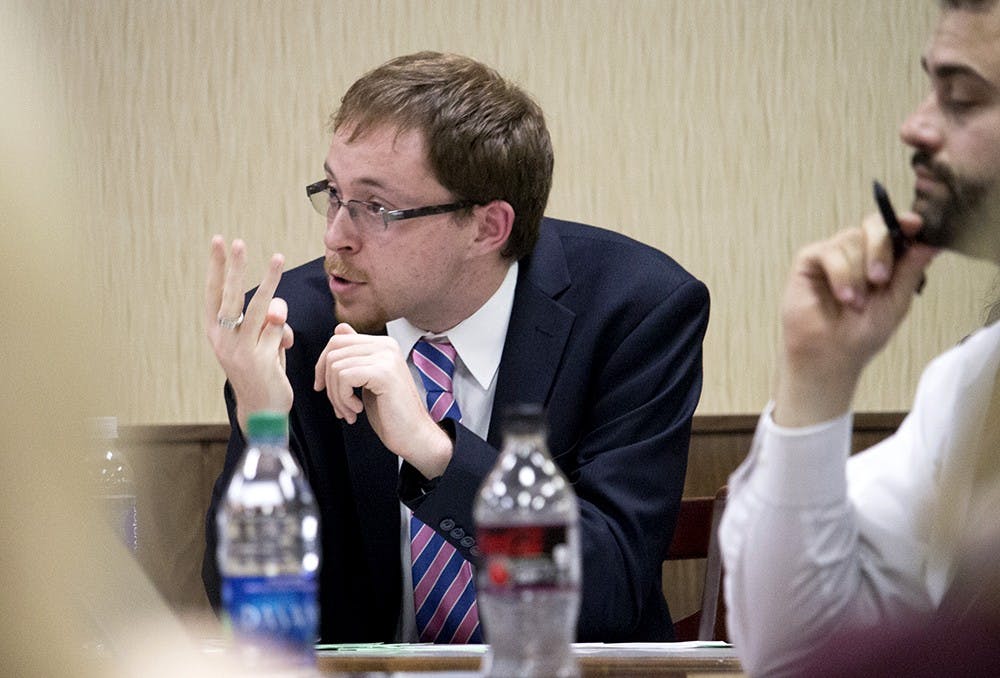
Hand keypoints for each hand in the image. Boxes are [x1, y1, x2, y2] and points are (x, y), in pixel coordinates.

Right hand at [205, 236, 293, 431]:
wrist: (262, 410)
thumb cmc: (260, 370)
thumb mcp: (259, 342)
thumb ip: (267, 323)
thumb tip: (278, 311)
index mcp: (216, 332)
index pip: (214, 294)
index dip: (216, 267)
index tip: (218, 242)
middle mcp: (223, 340)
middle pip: (231, 296)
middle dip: (235, 267)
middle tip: (238, 242)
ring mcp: (241, 350)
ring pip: (261, 307)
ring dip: (271, 280)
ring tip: (277, 257)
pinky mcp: (260, 360)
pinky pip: (279, 330)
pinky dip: (285, 334)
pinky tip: (281, 349)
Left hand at [314, 323, 452, 477]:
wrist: (414, 435)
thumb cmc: (391, 413)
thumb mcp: (367, 380)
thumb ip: (355, 355)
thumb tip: (339, 328)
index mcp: (383, 344)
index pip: (338, 339)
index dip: (323, 365)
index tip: (324, 388)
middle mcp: (386, 345)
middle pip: (333, 351)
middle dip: (327, 382)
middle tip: (340, 406)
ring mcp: (386, 356)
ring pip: (335, 366)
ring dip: (336, 396)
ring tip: (350, 411)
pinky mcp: (383, 372)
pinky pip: (344, 377)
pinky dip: (343, 398)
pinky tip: (357, 409)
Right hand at [773, 211, 937, 426]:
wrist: (830, 354)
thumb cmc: (861, 334)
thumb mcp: (896, 303)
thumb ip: (910, 271)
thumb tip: (930, 243)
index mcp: (883, 259)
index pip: (895, 228)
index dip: (904, 222)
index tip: (915, 224)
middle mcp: (858, 252)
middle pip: (874, 226)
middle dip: (880, 249)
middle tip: (879, 279)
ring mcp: (833, 254)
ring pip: (851, 240)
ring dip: (857, 274)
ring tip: (854, 303)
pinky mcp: (810, 260)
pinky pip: (829, 252)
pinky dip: (840, 274)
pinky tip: (842, 295)